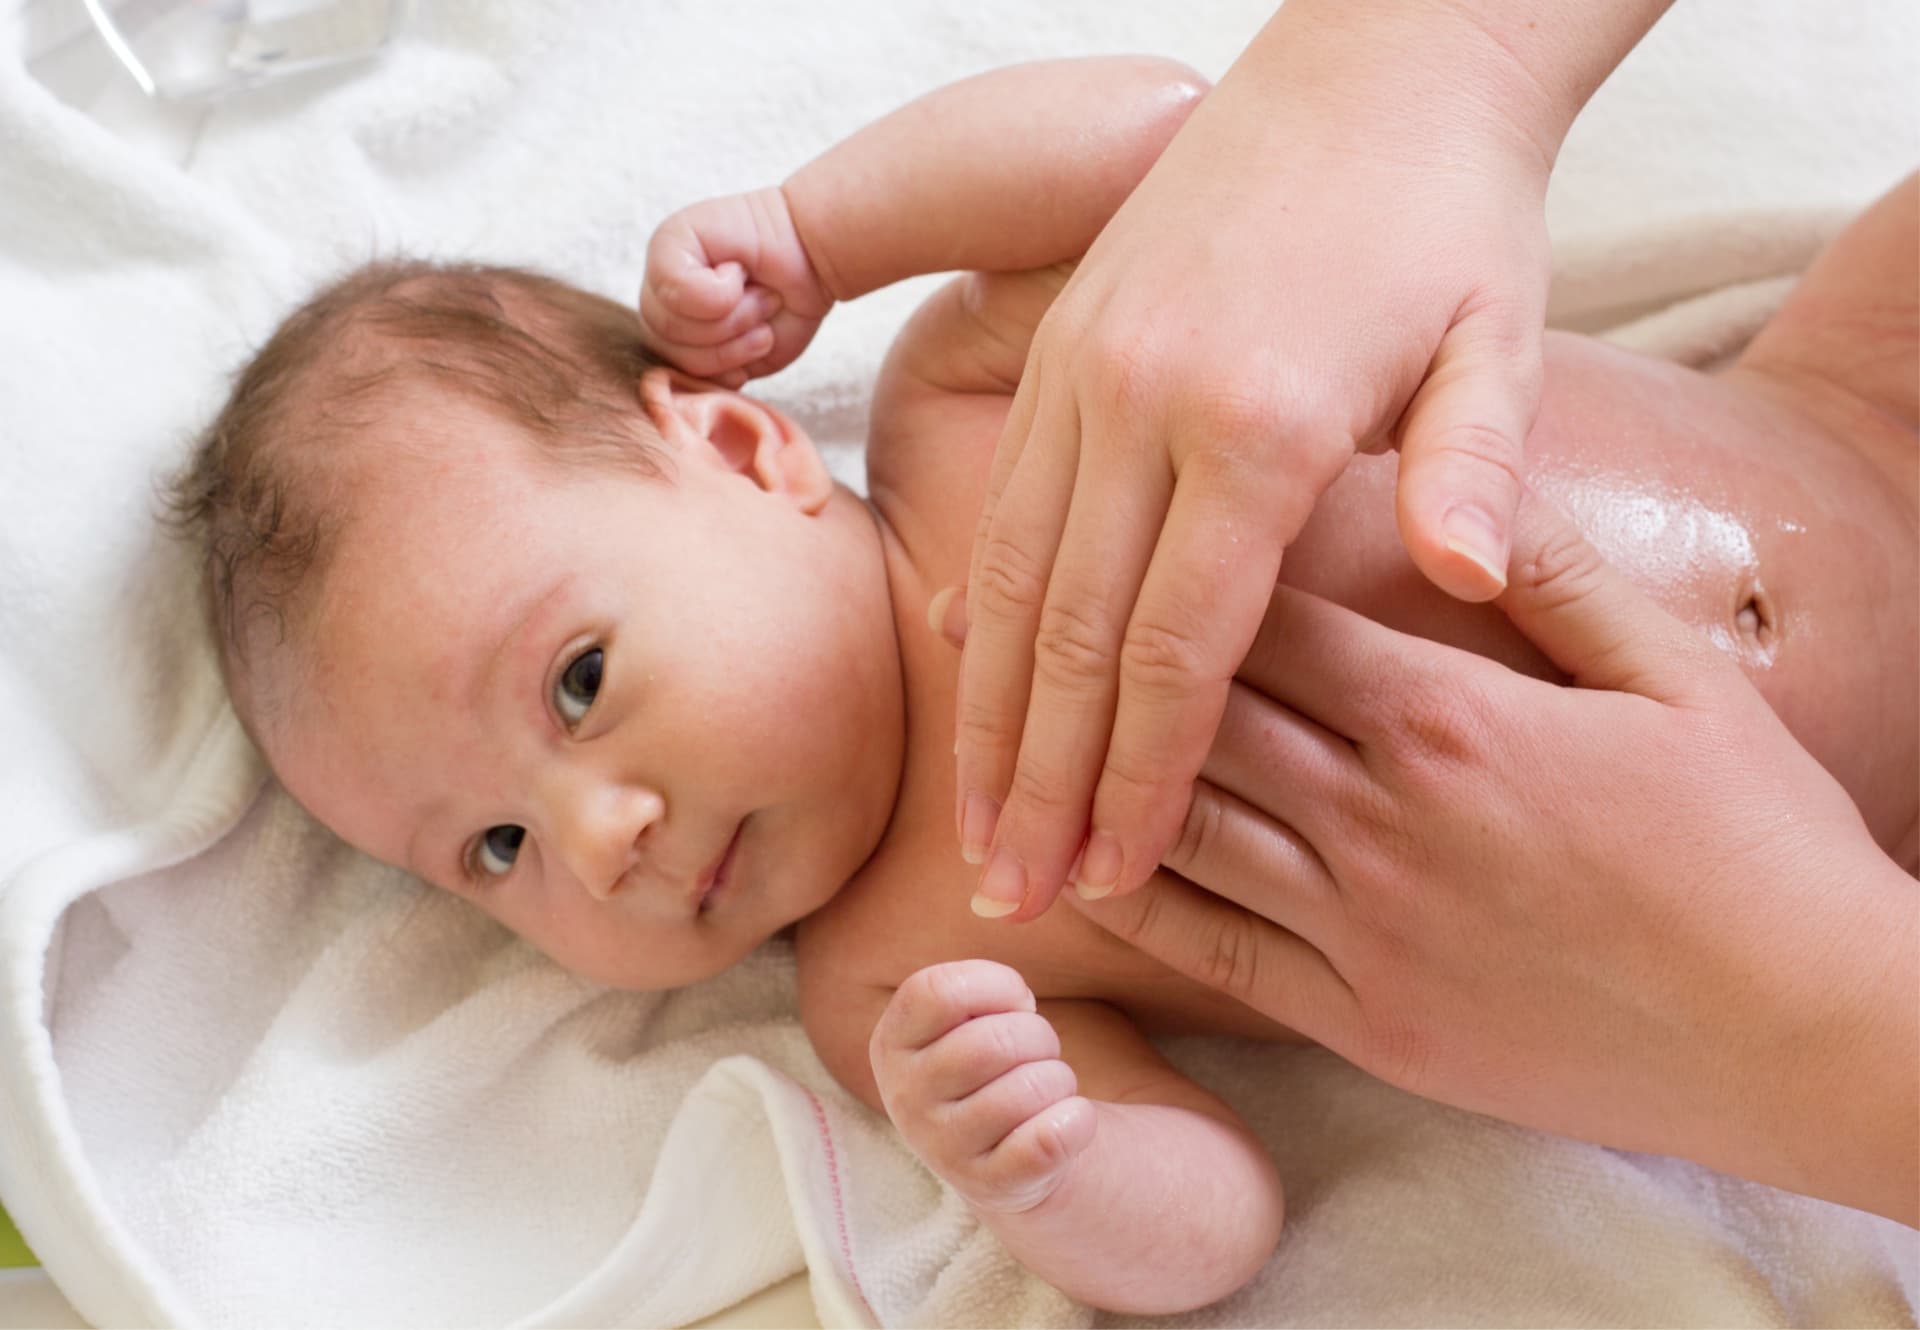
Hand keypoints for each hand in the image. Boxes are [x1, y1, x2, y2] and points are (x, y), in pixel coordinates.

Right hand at [638, 187, 832, 386]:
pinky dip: (742, 366)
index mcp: (657, 276)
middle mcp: (664, 310)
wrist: (806, 252)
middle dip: (733, 317)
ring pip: (693, 366)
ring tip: (764, 309)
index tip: (738, 268)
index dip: (711, 296)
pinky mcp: (717, 368)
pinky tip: (761, 338)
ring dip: (742, 340)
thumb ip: (673, 280)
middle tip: (762, 291)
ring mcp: (688, 342)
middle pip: (675, 339)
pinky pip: (712, 386)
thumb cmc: (755, 234)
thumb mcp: (693, 232)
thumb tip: (696, 328)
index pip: (663, 310)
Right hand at [869, 960, 1095, 1213]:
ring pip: (1031, 1089)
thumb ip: (972, 986)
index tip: (1014, 1002)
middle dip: (1039, 1036)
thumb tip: (1013, 983)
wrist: (1005, 1151)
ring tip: (1046, 1088)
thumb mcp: (962, 1017)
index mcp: (892, 1041)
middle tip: (1039, 1050)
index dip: (995, 986)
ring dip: (1060, 1080)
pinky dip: (1079, 1120)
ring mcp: (944, 1149)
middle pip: (995, 1040)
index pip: (939, 991)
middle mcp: (904, 1098)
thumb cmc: (991, 1062)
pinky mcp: (993, 1187)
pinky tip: (1066, 1122)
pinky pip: (1055, 1137)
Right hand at [955, 8, 1556, 919]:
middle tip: (1012, 899)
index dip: (1141, 778)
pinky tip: (969, 680)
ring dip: (992, 716)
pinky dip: (984, 608)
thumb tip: (1469, 584)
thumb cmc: (1446, 213)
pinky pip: (1003, 504)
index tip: (1111, 877)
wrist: (1366, 68)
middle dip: (1041, 782)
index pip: (1181, 647)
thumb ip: (1476, 465)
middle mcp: (1142, 403)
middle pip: (1074, 637)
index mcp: (1255, 419)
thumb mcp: (1498, 333)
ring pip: (1014, 582)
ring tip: (977, 828)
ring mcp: (1085, 375)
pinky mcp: (1061, 353)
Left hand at [1074, 492, 1919, 1223]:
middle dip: (1083, 662)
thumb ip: (1554, 580)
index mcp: (1449, 714)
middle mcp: (1381, 814)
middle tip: (977, 616)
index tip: (1088, 521)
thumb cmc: (1756, 842)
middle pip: (1196, 713)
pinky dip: (1137, 902)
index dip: (1170, 568)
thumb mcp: (1676, 679)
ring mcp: (1365, 924)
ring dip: (1079, 778)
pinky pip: (1218, 949)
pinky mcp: (1366, 1017)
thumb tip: (1458, 503)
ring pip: (1183, 828)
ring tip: (992, 733)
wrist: (1802, 1028)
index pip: (1269, 619)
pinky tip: (1076, 864)